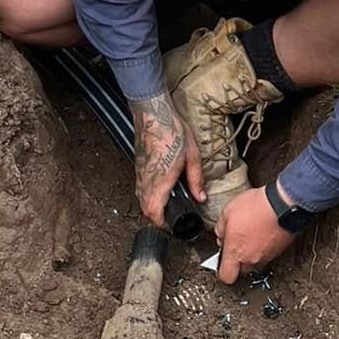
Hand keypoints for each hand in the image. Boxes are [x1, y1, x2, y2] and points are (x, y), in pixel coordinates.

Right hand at [130, 91, 204, 227]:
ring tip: (166, 209)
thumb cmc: (172, 130)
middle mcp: (147, 180)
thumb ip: (196, 179)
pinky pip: (140, 189)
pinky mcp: (138, 168)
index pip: (154, 211)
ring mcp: (140, 174)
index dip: (162, 223)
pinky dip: (148, 197)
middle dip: (157, 219)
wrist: (153, 113)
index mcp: (161, 179)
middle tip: (171, 220)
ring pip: (141, 200)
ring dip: (151, 208)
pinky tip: (160, 193)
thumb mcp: (192, 156)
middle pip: (146, 210)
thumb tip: (201, 198)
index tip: (172, 226)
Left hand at [215, 185, 294, 284]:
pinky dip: (263, 248)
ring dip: (251, 253)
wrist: (282, 204)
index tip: (222, 262)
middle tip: (237, 244)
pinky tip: (262, 233)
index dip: (222, 271)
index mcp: (236, 252)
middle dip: (238, 260)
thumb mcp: (228, 212)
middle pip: (241, 270)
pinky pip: (267, 255)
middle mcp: (251, 259)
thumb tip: (221, 236)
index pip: (226, 276)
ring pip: (255, 263)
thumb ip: (220, 229)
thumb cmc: (257, 207)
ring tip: (251, 235)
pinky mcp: (278, 252)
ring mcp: (266, 257)